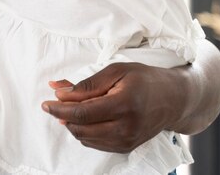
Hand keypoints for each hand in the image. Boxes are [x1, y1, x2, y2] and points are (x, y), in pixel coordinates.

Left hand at [42, 62, 180, 152]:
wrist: (174, 100)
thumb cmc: (144, 80)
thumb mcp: (116, 71)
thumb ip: (87, 84)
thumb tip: (58, 91)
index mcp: (124, 104)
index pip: (82, 113)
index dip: (59, 109)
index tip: (45, 103)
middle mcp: (126, 127)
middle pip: (81, 128)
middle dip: (63, 117)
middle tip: (55, 102)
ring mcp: (127, 141)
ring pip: (85, 138)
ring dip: (72, 124)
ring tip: (71, 107)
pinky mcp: (126, 147)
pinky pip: (95, 143)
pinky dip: (84, 131)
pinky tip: (85, 117)